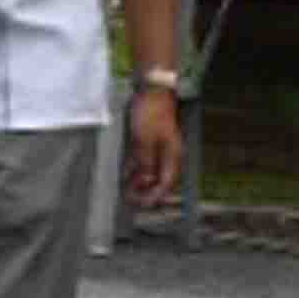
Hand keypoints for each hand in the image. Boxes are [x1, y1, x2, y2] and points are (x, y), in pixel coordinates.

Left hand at [127, 82, 185, 211]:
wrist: (151, 92)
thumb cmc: (151, 115)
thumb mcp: (145, 141)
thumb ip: (145, 162)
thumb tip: (146, 182)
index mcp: (172, 156)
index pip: (166, 183)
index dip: (156, 196)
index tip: (143, 206)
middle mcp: (167, 154)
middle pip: (158, 180)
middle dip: (146, 193)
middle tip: (131, 203)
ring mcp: (157, 148)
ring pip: (149, 171)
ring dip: (139, 184)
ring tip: (126, 195)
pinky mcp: (147, 141)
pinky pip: (142, 161)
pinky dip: (135, 170)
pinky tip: (126, 178)